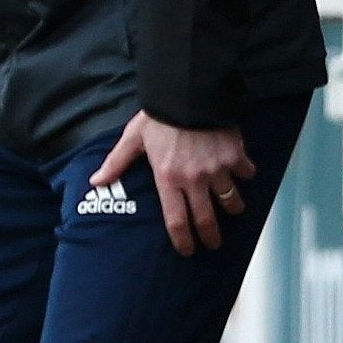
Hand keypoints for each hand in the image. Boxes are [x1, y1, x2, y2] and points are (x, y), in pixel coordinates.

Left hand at [90, 109, 255, 254]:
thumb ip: (116, 162)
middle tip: (213, 243)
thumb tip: (95, 181)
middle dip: (211, 237)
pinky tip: (238, 171)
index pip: (176, 220)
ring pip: (232, 202)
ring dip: (232, 208)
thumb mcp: (133, 137)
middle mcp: (194, 180)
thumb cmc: (158, 116)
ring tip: (230, 208)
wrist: (187, 92)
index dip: (183, 240)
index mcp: (168, 177)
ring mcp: (218, 170)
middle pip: (207, 220)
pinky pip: (246, 175)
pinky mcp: (236, 157)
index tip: (187, 250)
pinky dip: (244, 175)